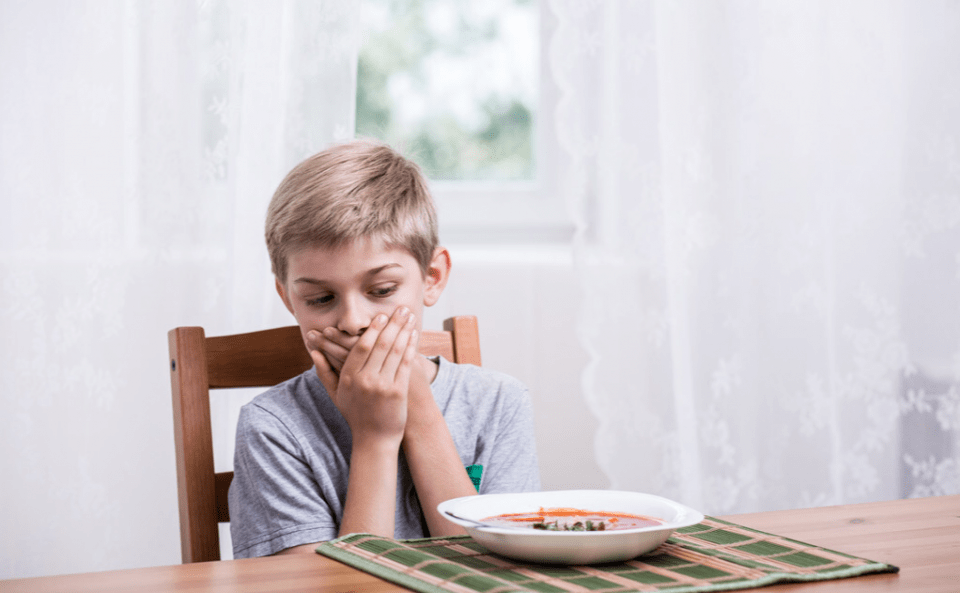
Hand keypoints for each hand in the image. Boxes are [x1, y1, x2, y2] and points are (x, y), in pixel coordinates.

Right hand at [306, 308, 418, 444]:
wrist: (375, 439)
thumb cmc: (355, 414)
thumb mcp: (335, 394)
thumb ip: (324, 371)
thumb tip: (313, 351)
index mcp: (349, 378)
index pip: (361, 347)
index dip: (372, 329)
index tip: (381, 316)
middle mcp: (365, 380)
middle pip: (381, 345)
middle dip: (393, 324)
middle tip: (400, 309)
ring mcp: (383, 386)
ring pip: (395, 352)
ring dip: (404, 331)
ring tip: (409, 317)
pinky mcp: (398, 392)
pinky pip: (405, 364)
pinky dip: (410, 348)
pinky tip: (414, 336)